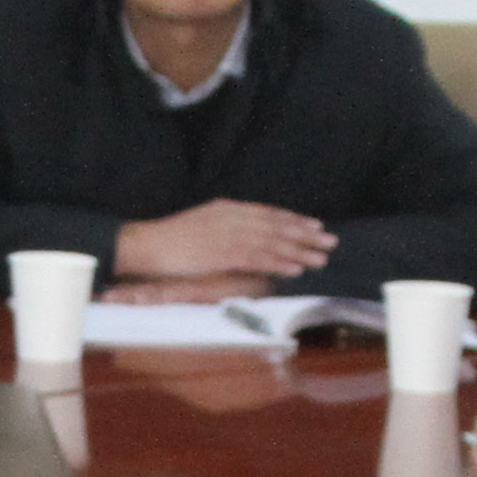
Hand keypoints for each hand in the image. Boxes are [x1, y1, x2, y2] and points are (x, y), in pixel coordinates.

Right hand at [114, 199, 339, 284]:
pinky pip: (257, 258)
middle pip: (276, 225)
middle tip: (330, 241)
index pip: (268, 213)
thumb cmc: (170, 241)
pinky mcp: (222, 253)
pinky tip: (296, 268)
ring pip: (272, 242)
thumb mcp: (202, 227)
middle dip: (305, 234)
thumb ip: (225, 229)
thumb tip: (246, 240)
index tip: (314, 225)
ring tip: (321, 258)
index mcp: (227, 208)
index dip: (293, 220)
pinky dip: (279, 262)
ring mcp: (227, 234)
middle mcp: (232, 217)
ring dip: (299, 251)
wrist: (146, 246)